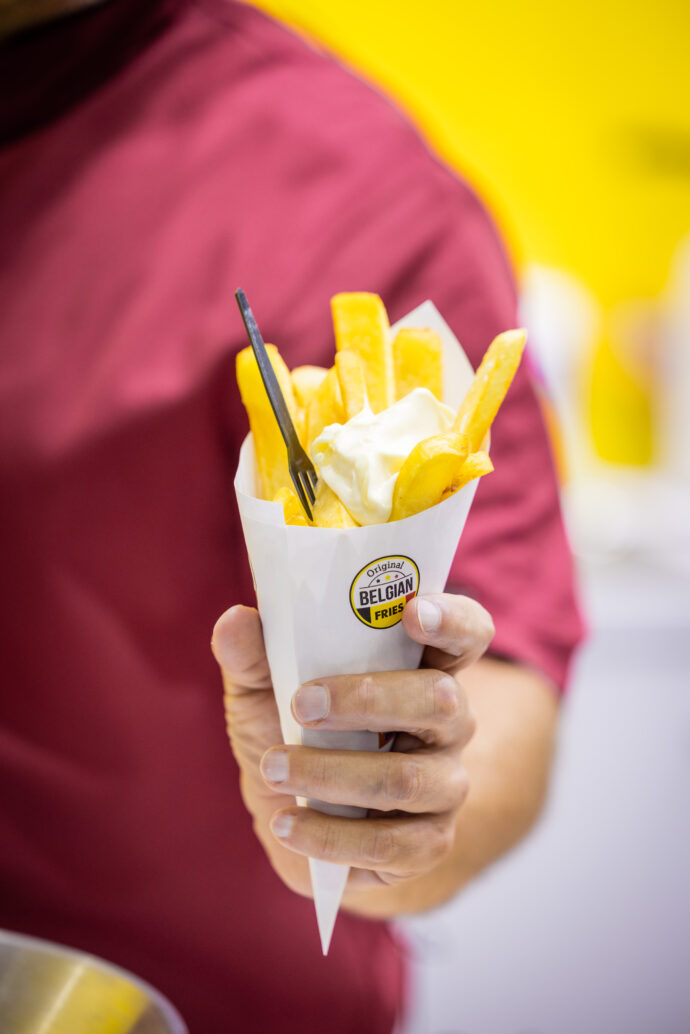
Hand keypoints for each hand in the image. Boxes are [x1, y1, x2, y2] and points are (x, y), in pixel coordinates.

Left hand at [211, 594, 492, 898]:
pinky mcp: (428, 844)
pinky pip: (390, 844)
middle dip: (366, 699)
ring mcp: (445, 785)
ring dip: (331, 773)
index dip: (452, 619)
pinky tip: (286, 823)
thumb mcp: (262, 690)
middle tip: (300, 704)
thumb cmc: (290, 734)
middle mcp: (448, 722)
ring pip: (408, 778)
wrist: (291, 819)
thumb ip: (253, 655)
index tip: (411, 612)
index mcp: (419, 668)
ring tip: (272, 769)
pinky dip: (330, 836)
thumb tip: (236, 620)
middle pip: (440, 700)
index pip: (466, 633)